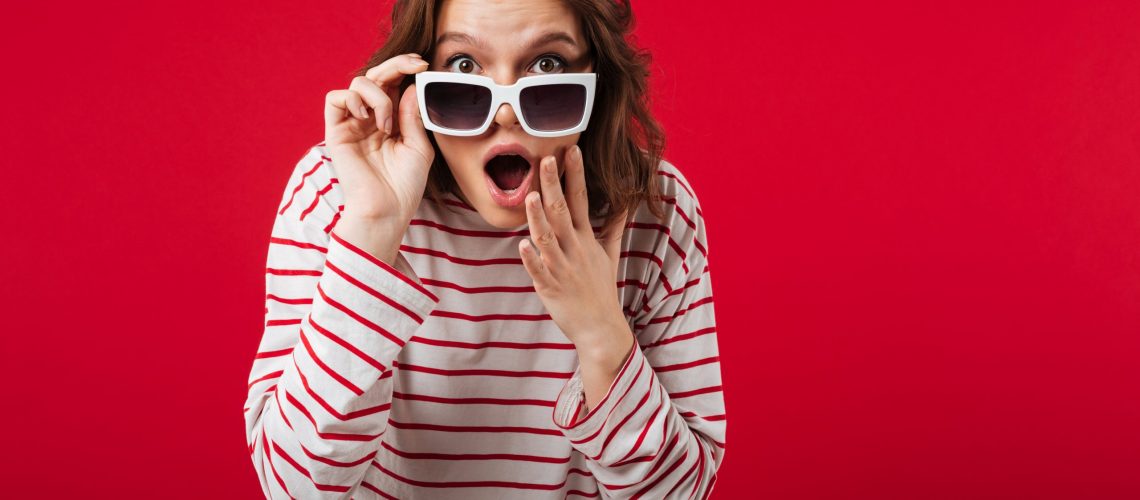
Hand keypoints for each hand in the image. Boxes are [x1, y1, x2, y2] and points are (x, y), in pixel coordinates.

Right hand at [324, 53, 433, 220]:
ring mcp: (353, 124)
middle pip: (376, 76)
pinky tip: (367, 118)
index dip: (405, 67)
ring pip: (358, 83)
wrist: (387, 211)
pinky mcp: (336, 132)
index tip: (424, 65)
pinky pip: (335, 99)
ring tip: (387, 126)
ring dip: (379, 96)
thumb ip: (413, 116)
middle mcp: (371, 118)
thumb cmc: (404, 186)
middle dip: (396, 65)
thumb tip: (411, 85)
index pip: (394, 83)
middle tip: (415, 66)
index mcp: (392, 120)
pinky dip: (353, 99)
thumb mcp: (419, 147)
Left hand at [518, 145, 630, 345]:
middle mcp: (574, 250)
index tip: (571, 150)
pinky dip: (531, 259)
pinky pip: (538, 271)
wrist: (600, 328)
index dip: (575, 175)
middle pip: (562, 212)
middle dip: (553, 185)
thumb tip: (626, 204)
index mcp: (587, 239)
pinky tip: (522, 245)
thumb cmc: (601, 289)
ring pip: (547, 239)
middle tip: (546, 159)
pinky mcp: (549, 288)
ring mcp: (561, 269)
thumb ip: (614, 227)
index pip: (582, 200)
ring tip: (530, 196)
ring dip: (538, 218)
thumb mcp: (610, 255)